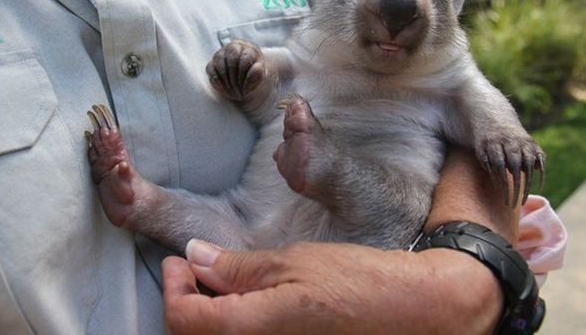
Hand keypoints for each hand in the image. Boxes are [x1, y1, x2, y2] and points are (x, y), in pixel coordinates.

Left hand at [163, 240, 502, 334]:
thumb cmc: (357, 282)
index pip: (182, 317)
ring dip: (209, 312)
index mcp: (251, 330)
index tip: (177, 261)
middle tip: (194, 268)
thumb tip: (195, 258)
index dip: (172, 286)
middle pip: (194, 334)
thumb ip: (238, 267)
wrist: (413, 312)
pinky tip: (249, 298)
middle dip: (186, 299)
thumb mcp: (293, 263)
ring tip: (221, 279)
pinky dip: (236, 321)